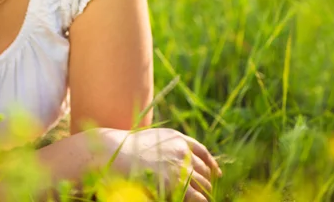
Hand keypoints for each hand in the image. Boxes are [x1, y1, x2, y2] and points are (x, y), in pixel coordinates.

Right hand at [100, 127, 221, 200]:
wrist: (116, 153)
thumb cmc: (128, 149)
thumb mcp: (153, 140)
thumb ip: (168, 146)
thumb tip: (178, 157)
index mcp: (177, 138)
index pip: (202, 151)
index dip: (211, 163)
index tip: (216, 173)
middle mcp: (182, 150)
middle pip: (204, 169)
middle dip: (207, 181)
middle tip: (208, 191)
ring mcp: (179, 166)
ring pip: (203, 183)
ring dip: (205, 193)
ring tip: (205, 200)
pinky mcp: (175, 183)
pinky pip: (196, 196)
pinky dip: (200, 201)